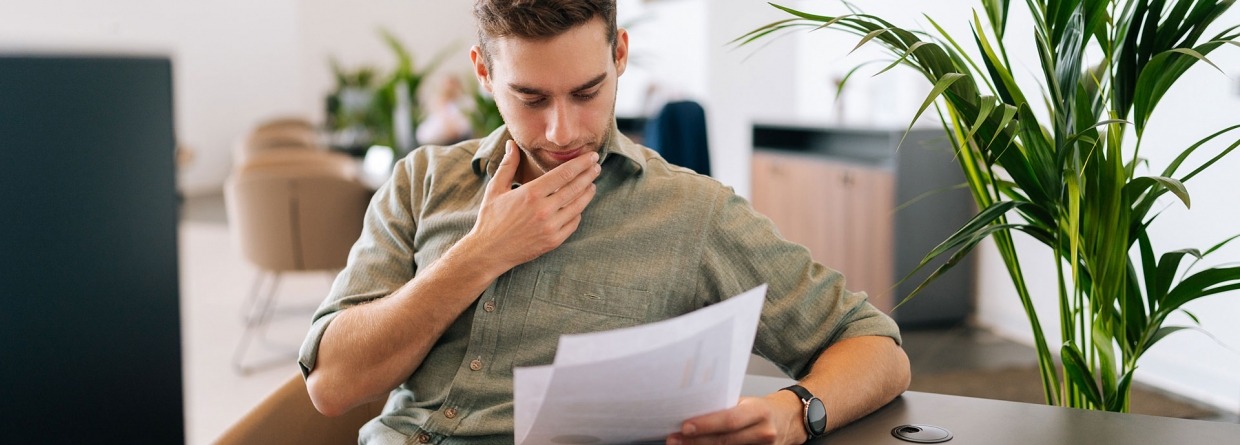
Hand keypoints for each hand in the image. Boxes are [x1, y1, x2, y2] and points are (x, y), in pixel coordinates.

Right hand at [464, 140, 599, 271]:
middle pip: (575, 188)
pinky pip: (573, 223)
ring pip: (578, 206)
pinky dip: (579, 212)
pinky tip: (580, 205)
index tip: (591, 156)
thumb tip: (511, 143)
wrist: (488, 252)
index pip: (564, 174)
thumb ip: (508, 165)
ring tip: (592, 184)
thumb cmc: (490, 219)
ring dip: (588, 193)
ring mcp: (550, 227)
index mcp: (531, 194)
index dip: (581, 163)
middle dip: (589, 175)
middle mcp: (543, 210)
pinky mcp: (553, 241)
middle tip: (597, 166)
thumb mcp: (495, 189)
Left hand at [667, 393, 804, 444]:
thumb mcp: (748, 402)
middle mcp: (763, 432)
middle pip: (725, 440)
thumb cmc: (765, 409)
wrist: (792, 419)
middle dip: (697, 441)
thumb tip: (694, 411)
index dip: (706, 424)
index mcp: (759, 411)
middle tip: (675, 439)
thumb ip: (726, 408)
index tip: (685, 426)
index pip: (730, 419)